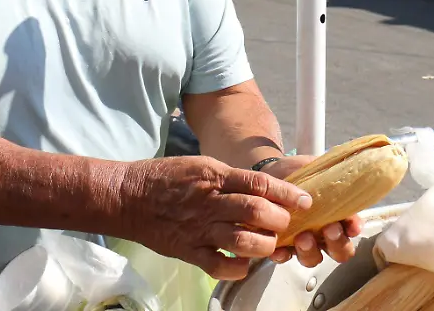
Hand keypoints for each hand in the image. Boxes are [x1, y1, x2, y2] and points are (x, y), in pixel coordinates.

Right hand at [118, 156, 312, 280]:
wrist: (129, 196)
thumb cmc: (167, 179)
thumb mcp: (203, 166)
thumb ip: (231, 178)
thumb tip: (264, 188)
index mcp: (216, 177)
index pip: (260, 183)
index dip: (287, 194)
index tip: (304, 201)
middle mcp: (210, 202)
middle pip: (256, 212)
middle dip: (279, 220)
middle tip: (287, 224)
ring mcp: (198, 228)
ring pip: (241, 241)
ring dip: (263, 245)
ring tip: (269, 245)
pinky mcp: (187, 250)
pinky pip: (217, 265)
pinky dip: (236, 268)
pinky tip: (244, 264)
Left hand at [260, 155, 362, 267]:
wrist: (274, 172)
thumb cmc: (302, 173)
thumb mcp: (321, 170)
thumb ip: (336, 176)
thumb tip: (351, 177)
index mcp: (337, 217)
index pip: (352, 231)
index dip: (354, 230)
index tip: (351, 225)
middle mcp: (323, 235)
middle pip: (339, 252)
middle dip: (337, 243)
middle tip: (329, 229)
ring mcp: (302, 242)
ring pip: (312, 259)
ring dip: (310, 251)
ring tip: (302, 237)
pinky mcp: (280, 245)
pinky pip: (283, 257)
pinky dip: (283, 255)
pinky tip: (280, 248)